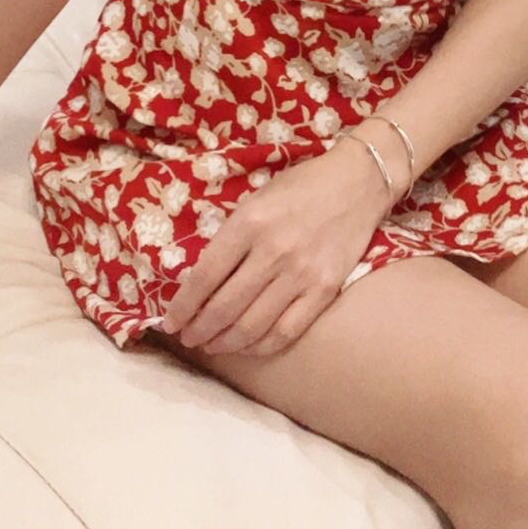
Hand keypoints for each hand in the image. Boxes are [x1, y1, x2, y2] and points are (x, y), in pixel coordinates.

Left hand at [161, 139, 390, 356]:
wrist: (358, 182)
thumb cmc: (300, 187)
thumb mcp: (256, 199)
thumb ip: (231, 236)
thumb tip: (200, 280)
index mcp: (249, 222)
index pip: (205, 276)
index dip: (182, 305)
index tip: (169, 321)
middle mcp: (274, 250)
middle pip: (224, 307)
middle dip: (199, 329)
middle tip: (188, 337)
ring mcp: (302, 273)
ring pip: (252, 326)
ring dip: (225, 343)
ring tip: (212, 345)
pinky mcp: (325, 290)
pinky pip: (287, 331)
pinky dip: (261, 346)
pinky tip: (247, 346)